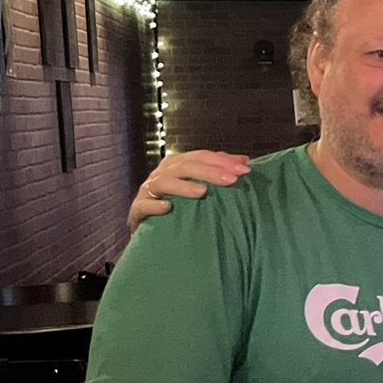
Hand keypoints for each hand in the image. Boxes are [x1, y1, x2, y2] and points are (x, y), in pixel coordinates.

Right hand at [128, 150, 248, 231]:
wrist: (151, 226)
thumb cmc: (181, 203)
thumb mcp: (200, 185)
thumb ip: (219, 171)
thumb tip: (243, 160)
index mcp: (177, 164)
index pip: (201, 156)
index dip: (222, 161)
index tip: (245, 170)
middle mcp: (162, 173)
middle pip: (185, 166)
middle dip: (209, 172)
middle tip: (231, 180)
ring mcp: (148, 191)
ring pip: (163, 182)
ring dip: (183, 186)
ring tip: (202, 192)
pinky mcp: (137, 210)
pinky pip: (143, 205)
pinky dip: (155, 205)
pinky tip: (168, 207)